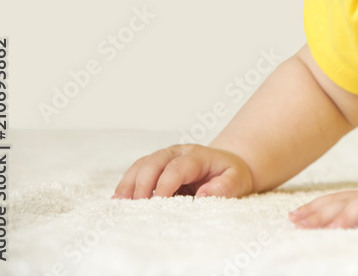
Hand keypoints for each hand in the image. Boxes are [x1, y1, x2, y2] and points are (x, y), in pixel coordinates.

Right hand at [112, 144, 253, 199]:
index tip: (158, 202)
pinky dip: (127, 183)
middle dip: (143, 183)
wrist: (227, 164)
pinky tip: (119, 198)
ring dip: (130, 182)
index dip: (165, 184)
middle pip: (155, 162)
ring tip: (120, 202)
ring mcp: (165, 157)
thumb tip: (204, 195)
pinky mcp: (156, 165)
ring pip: (142, 164)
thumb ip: (224, 187)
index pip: (177, 167)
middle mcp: (178, 153)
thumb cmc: (231, 174)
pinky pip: (138, 170)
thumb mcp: (237, 181)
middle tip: (137, 205)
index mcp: (198, 156)